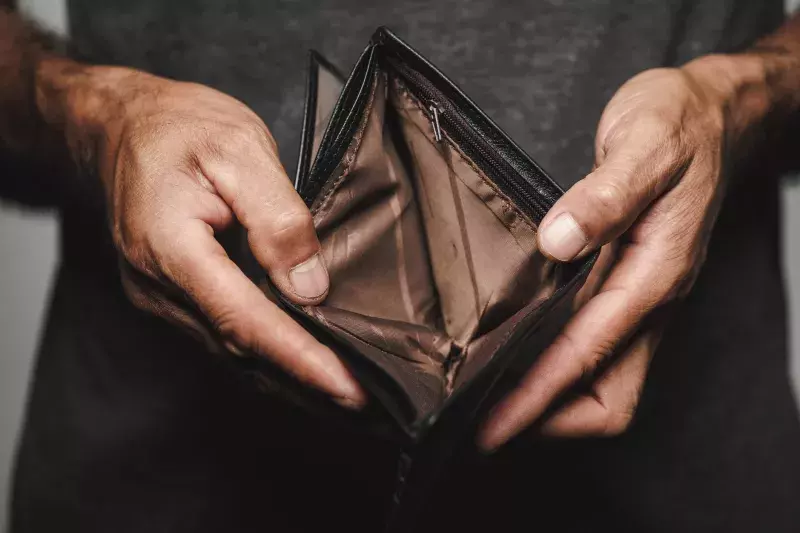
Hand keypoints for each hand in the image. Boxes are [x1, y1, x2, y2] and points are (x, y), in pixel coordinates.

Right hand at [61, 65, 364, 407]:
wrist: (119, 126)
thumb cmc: (178, 128)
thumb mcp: (240, 151)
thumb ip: (277, 219)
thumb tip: (308, 287)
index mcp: (172, 248)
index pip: (245, 321)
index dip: (299, 359)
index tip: (345, 388)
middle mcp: (157, 286)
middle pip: (238, 350)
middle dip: (302, 381)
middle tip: (362, 401)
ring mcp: (157, 297)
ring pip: (229, 352)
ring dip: (285, 376)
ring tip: (339, 391)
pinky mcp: (168, 297)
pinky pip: (220, 335)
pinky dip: (263, 355)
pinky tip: (297, 360)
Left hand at [478, 56, 747, 447]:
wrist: (713, 114)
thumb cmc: (680, 125)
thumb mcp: (643, 144)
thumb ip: (605, 195)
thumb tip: (558, 242)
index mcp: (656, 274)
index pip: (589, 355)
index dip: (538, 396)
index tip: (492, 425)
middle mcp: (650, 298)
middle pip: (609, 396)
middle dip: (549, 420)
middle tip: (484, 424)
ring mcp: (641, 297)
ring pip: (602, 380)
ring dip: (551, 400)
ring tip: (491, 401)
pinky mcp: (628, 286)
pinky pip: (595, 349)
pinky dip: (557, 367)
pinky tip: (518, 355)